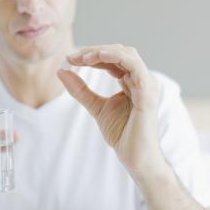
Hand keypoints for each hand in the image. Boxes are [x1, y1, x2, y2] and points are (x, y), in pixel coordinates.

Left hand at [57, 44, 166, 176]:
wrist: (136, 158)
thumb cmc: (122, 134)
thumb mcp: (96, 107)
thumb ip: (80, 90)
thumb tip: (61, 70)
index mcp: (132, 81)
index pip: (112, 59)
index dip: (91, 55)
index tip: (70, 58)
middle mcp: (141, 79)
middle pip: (119, 52)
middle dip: (94, 51)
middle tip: (72, 56)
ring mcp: (146, 84)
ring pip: (127, 54)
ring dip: (104, 51)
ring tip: (83, 57)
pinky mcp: (147, 93)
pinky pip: (134, 66)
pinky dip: (117, 57)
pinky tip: (99, 57)